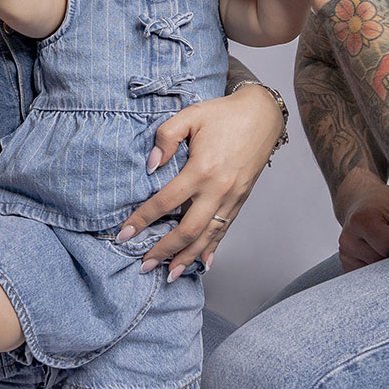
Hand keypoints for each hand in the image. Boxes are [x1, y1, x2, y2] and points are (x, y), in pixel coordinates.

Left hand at [115, 84, 284, 278]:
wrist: (263, 115)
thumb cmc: (224, 114)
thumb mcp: (190, 116)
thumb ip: (165, 137)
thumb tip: (151, 165)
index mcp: (201, 170)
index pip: (165, 202)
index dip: (142, 220)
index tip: (124, 234)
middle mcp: (218, 190)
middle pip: (187, 231)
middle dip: (164, 251)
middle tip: (144, 265)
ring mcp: (232, 198)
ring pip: (208, 237)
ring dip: (188, 258)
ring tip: (170, 274)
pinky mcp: (241, 200)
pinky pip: (225, 230)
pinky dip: (213, 248)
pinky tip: (204, 263)